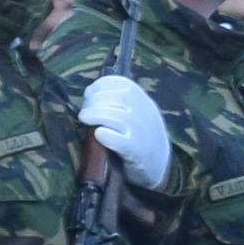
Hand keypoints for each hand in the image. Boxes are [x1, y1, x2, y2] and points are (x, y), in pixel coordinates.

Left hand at [78, 72, 173, 188]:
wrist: (159, 162)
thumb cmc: (139, 133)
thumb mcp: (135, 110)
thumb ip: (117, 99)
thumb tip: (89, 92)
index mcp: (141, 97)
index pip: (117, 83)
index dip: (98, 87)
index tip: (88, 96)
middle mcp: (144, 111)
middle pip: (114, 98)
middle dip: (93, 102)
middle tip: (84, 113)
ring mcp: (141, 131)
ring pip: (115, 116)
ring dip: (94, 115)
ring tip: (85, 119)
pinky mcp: (136, 150)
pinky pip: (119, 140)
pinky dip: (106, 135)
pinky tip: (98, 134)